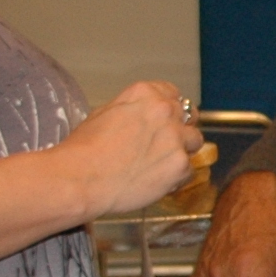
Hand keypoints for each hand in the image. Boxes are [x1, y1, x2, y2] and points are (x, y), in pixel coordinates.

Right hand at [61, 82, 203, 220]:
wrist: (80, 179)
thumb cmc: (83, 150)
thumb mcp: (103, 113)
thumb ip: (131, 109)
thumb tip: (141, 117)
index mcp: (144, 93)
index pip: (172, 94)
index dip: (169, 111)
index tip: (165, 122)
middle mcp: (164, 110)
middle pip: (188, 116)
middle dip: (179, 129)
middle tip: (164, 146)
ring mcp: (175, 137)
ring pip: (195, 142)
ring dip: (182, 152)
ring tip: (160, 166)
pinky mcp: (180, 164)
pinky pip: (189, 170)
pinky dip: (176, 178)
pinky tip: (156, 182)